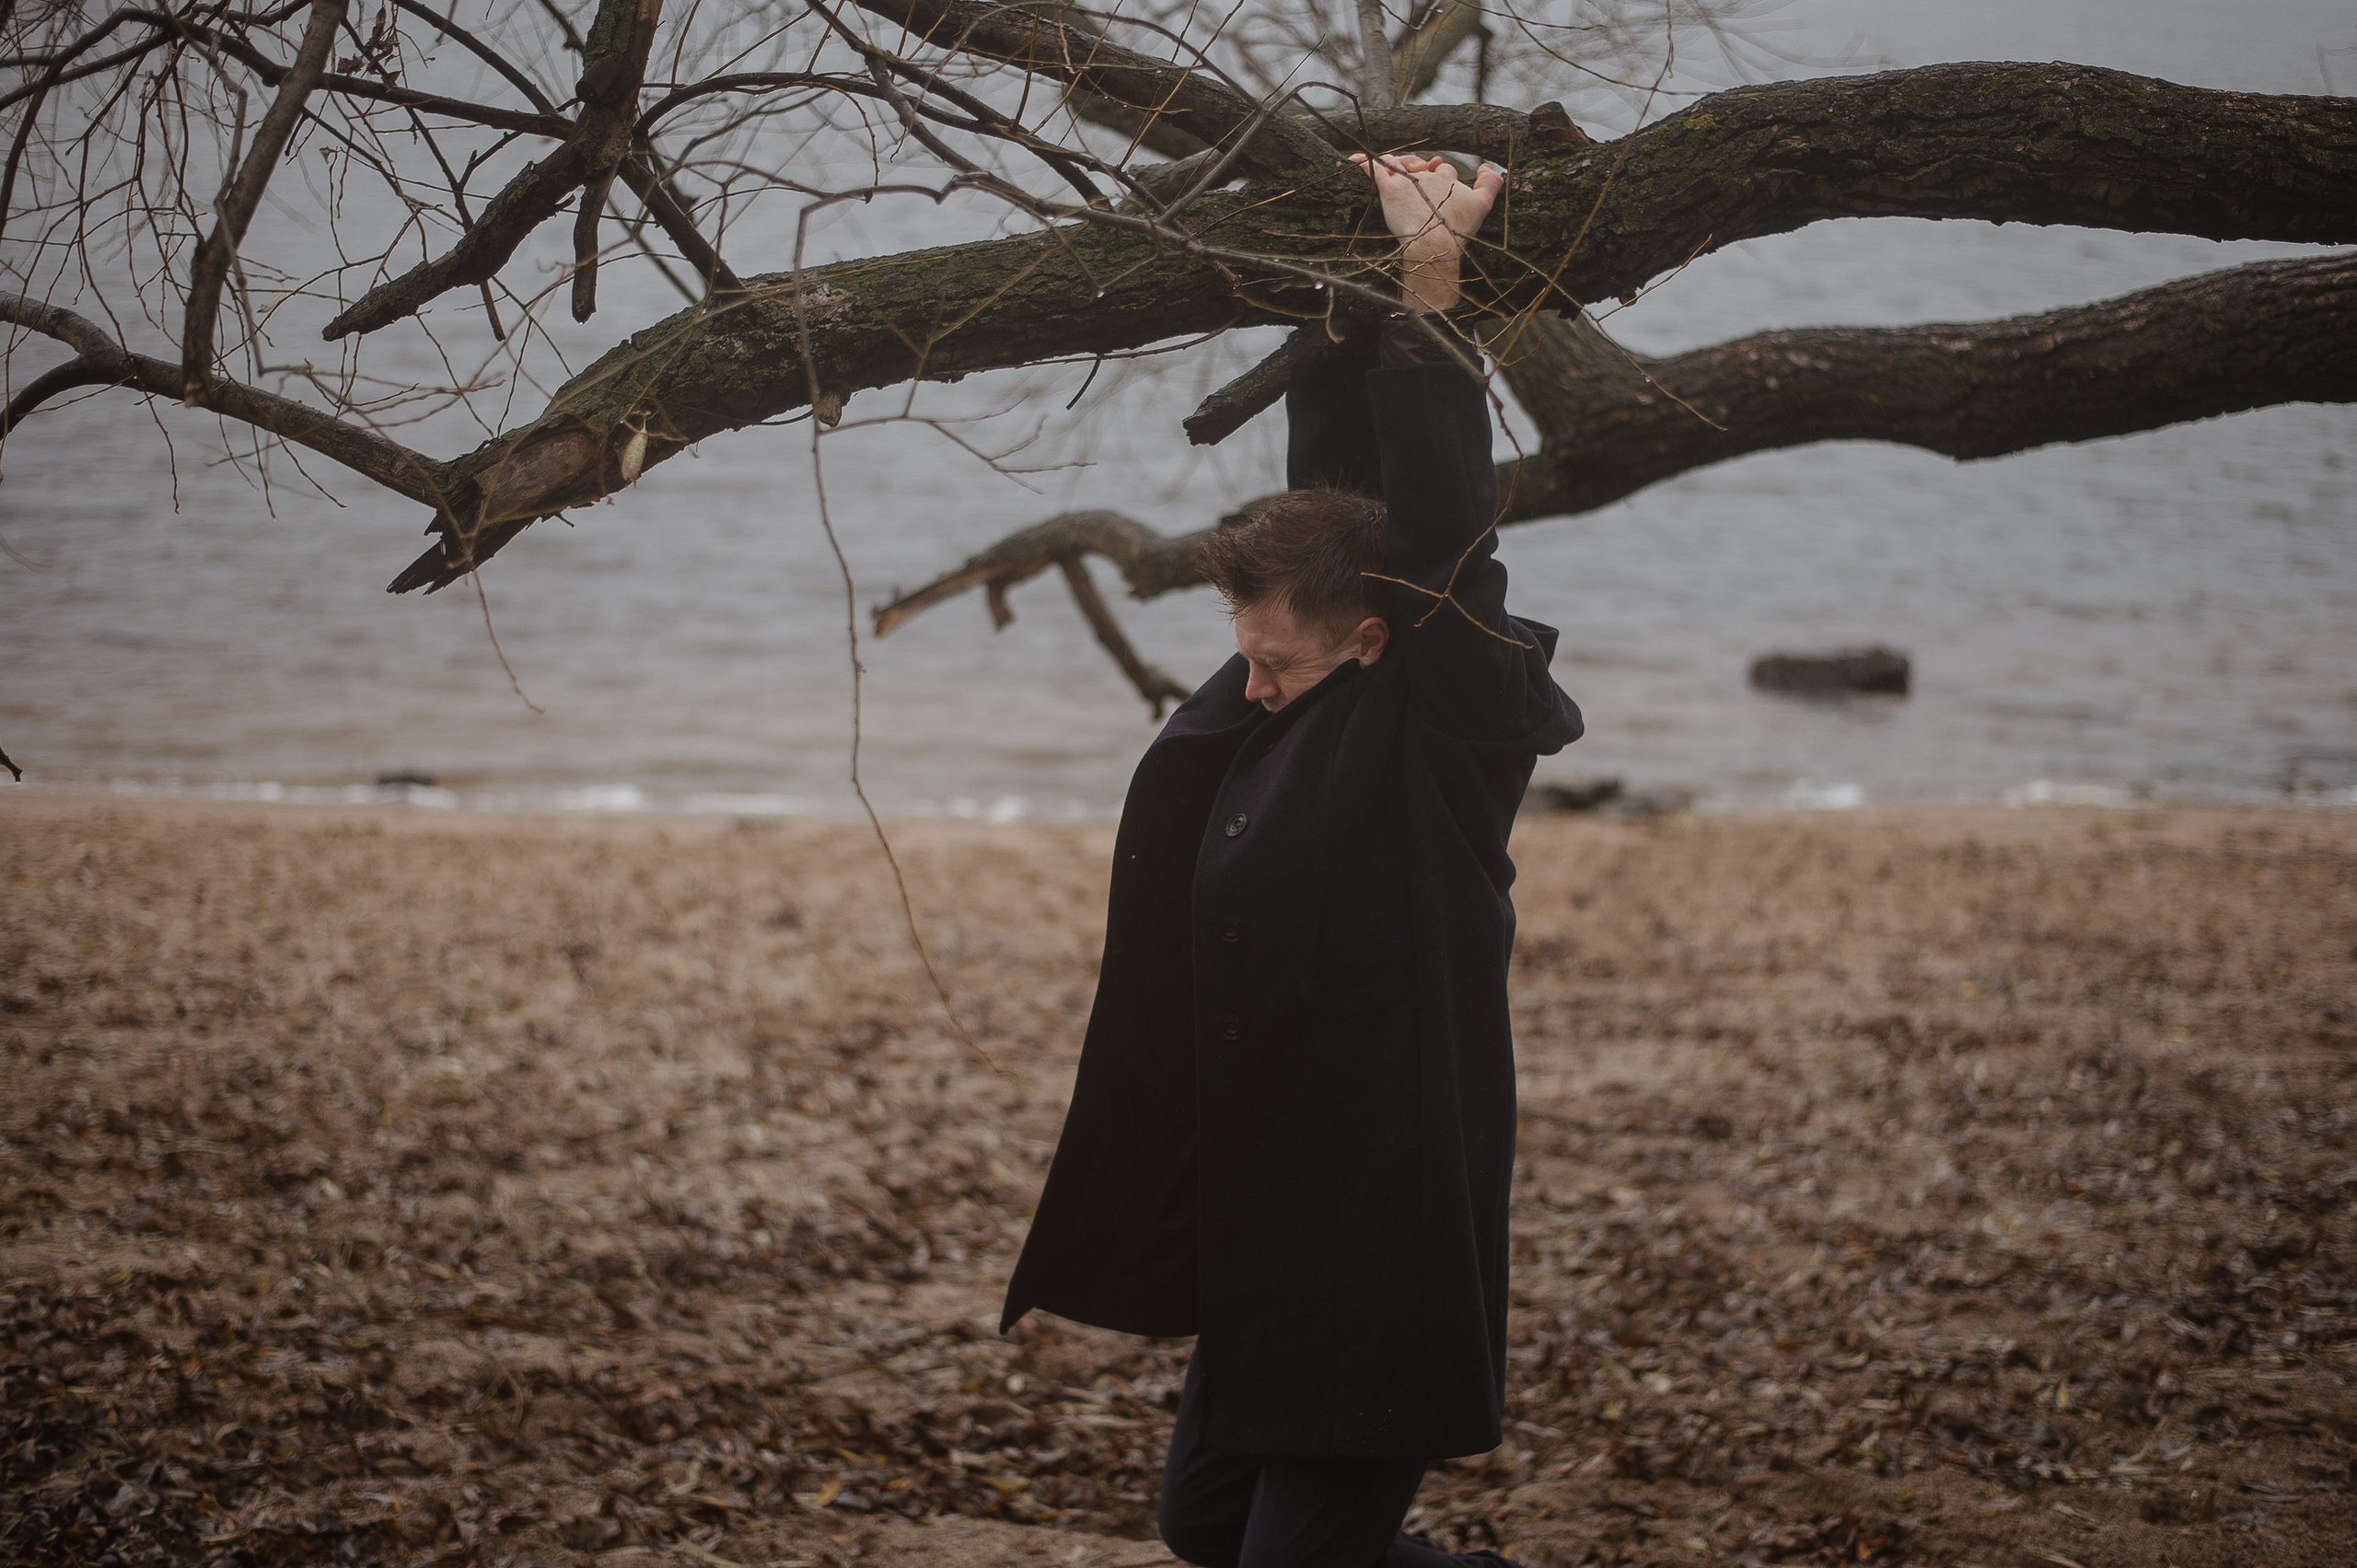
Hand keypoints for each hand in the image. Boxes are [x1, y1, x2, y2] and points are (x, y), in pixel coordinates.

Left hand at [1351, 152, 1502, 313]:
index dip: (1439, 174)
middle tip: (1414, 177)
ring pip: (1396, 164)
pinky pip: (1373, 169)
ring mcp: (1406, 181)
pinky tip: (1353, 160)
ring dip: (1393, 164)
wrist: (1435, 244)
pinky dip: (1362, 163)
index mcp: (1447, 178)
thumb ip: (1490, 184)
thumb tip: (1489, 166)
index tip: (1437, 181)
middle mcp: (1426, 176)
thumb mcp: (1482, 206)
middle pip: (1418, 165)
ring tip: (1390, 169)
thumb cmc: (1458, 230)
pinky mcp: (1389, 189)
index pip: (1441, 169)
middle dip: (1416, 167)